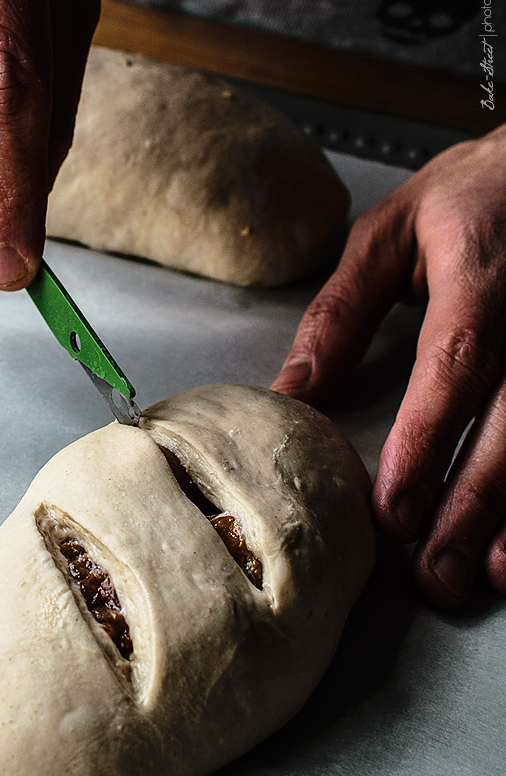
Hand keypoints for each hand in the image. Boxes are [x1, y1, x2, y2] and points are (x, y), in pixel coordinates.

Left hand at [272, 124, 505, 609]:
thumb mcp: (389, 234)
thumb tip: (292, 393)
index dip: (429, 438)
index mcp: (482, 273)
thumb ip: (340, 313)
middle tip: (431, 573)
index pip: (459, 362)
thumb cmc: (469, 199)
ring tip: (480, 576)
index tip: (392, 508)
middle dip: (471, 505)